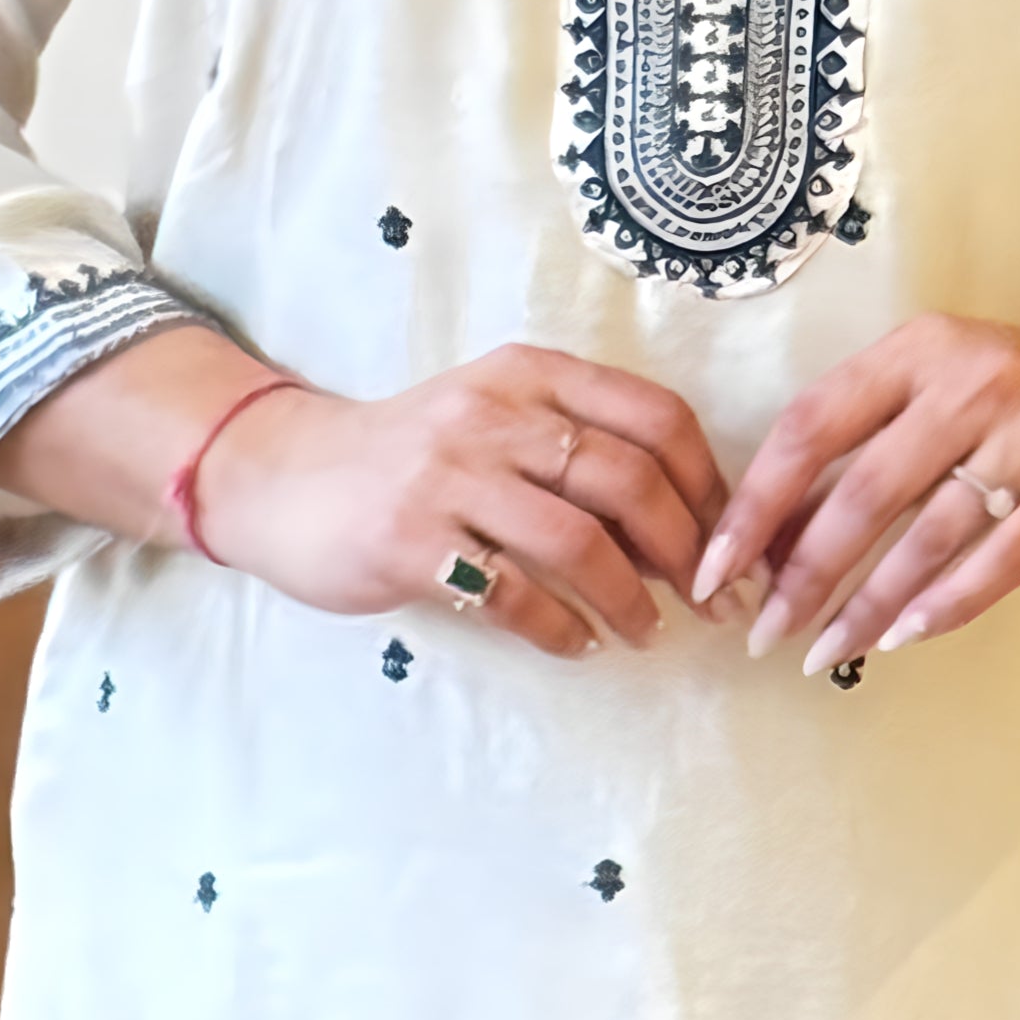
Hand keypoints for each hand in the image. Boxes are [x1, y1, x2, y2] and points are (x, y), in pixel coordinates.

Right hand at [192, 345, 728, 663]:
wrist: (284, 476)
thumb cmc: (413, 454)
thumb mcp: (496, 420)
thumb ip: (580, 452)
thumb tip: (688, 528)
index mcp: (530, 374)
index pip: (657, 416)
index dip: (711, 484)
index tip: (734, 542)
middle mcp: (495, 413)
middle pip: (629, 479)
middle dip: (688, 552)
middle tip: (712, 604)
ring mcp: (449, 475)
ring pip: (579, 541)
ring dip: (630, 600)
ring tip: (647, 632)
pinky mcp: (411, 541)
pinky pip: (513, 593)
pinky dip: (560, 628)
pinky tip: (578, 645)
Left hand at [692, 310, 1019, 675]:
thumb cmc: (1019, 394)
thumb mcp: (934, 390)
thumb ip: (861, 448)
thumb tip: (771, 539)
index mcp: (915, 351)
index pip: (812, 425)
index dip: (757, 502)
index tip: (714, 567)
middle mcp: (968, 382)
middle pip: (862, 490)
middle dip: (803, 572)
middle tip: (764, 632)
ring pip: (925, 535)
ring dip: (866, 605)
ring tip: (822, 653)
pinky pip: (998, 561)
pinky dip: (944, 605)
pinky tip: (901, 640)